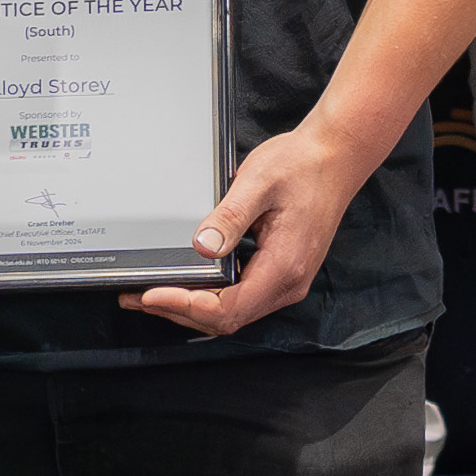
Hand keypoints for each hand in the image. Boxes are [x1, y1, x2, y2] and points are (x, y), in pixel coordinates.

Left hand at [132, 113, 371, 336]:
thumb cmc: (304, 165)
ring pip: (233, 313)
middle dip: (179, 311)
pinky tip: (189, 282)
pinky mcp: (283, 272)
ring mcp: (288, 280)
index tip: (151, 294)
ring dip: (192, 307)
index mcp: (284, 265)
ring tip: (154, 293)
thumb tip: (202, 245)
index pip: (227, 308)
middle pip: (226, 319)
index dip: (185, 306)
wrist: (338, 156)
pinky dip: (211, 297)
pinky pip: (243, 298)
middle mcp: (289, 282)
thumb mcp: (259, 182)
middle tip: (137, 297)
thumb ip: (229, 217)